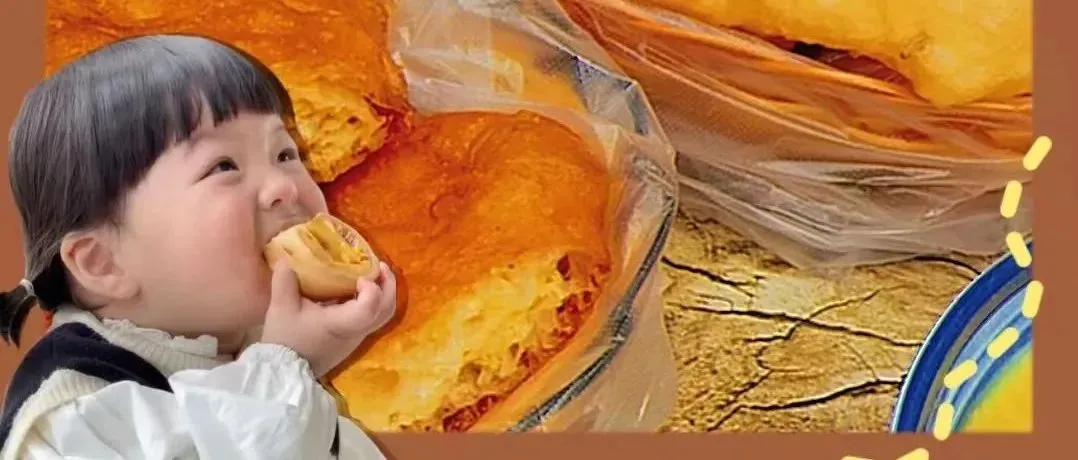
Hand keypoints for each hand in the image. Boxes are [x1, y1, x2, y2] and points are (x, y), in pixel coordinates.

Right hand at [260, 260, 396, 375]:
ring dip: (383, 293)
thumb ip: (285, 281)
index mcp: (343, 323)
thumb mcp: (281, 307)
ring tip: (371, 275)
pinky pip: (372, 319)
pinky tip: (356, 291)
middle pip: (387, 310)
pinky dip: (372, 302)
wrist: (284, 373)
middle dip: (388, 285)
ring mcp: (357, 338)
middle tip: (380, 266)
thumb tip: (286, 260)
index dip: (371, 288)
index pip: (370, 307)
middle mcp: (357, 332)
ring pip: (383, 316)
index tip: (359, 277)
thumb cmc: (286, 339)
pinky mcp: (352, 341)